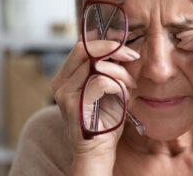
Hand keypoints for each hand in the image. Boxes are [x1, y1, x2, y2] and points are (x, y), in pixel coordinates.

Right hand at [51, 40, 139, 158]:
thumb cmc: (105, 120)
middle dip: (112, 49)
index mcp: (67, 76)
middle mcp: (61, 82)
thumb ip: (110, 70)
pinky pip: (100, 82)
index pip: (82, 46)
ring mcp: (64, 93)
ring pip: (95, 65)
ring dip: (120, 72)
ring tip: (130, 85)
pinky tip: (123, 95)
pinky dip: (117, 85)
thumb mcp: (110, 89)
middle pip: (84, 49)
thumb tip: (122, 49)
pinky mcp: (73, 104)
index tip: (124, 46)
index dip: (104, 41)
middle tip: (132, 56)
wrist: (98, 151)